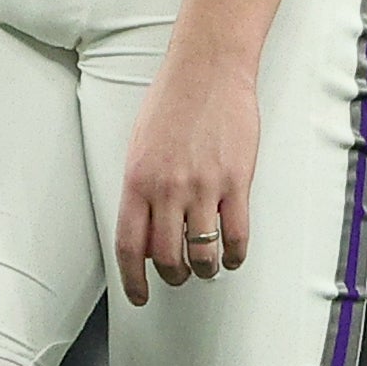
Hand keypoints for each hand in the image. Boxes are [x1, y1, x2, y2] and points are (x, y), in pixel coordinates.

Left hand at [115, 43, 257, 306]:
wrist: (208, 69)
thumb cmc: (171, 102)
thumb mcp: (140, 146)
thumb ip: (141, 190)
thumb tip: (146, 232)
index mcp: (137, 179)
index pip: (130, 246)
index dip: (133, 280)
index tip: (139, 296)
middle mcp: (167, 188)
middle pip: (167, 258)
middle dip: (172, 277)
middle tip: (178, 276)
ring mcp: (203, 187)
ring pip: (203, 255)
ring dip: (204, 270)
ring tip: (207, 266)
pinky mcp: (236, 182)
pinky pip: (236, 237)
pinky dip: (235, 255)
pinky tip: (233, 254)